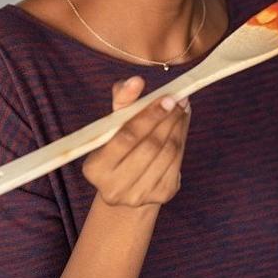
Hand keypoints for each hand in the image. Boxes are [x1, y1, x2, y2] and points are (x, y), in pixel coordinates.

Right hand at [81, 76, 189, 207]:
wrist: (128, 183)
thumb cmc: (118, 146)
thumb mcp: (113, 124)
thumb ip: (122, 100)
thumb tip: (136, 81)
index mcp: (95, 168)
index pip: (126, 137)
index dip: (149, 116)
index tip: (167, 97)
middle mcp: (114, 188)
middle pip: (150, 146)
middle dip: (168, 119)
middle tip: (180, 98)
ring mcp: (139, 196)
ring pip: (167, 153)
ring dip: (178, 127)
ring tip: (182, 108)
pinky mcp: (161, 196)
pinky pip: (177, 162)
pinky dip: (181, 140)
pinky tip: (180, 126)